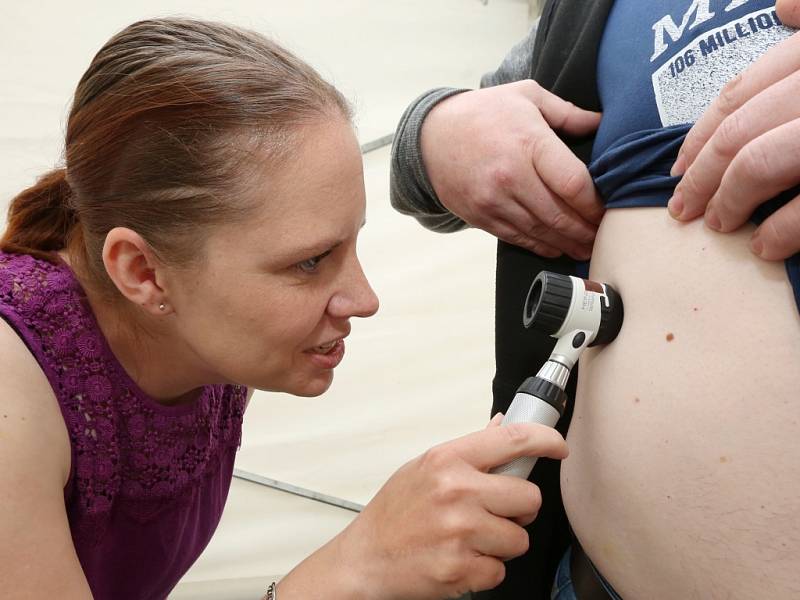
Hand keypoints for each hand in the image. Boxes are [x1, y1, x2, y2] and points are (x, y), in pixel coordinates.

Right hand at [339, 418, 568, 599]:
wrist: (365, 558)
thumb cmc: (394, 513)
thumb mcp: (424, 468)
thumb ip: (468, 452)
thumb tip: (501, 427)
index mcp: (447, 460)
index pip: (513, 439)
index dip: (546, 439)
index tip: (558, 446)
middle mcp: (456, 491)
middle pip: (529, 497)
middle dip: (519, 510)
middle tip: (497, 513)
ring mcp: (459, 531)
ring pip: (519, 539)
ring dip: (501, 544)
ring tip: (471, 540)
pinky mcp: (460, 568)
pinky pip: (500, 571)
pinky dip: (484, 570)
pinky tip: (460, 560)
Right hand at [421, 80, 604, 258]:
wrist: (431, 137)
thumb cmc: (483, 113)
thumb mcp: (526, 96)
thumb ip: (566, 112)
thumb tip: (602, 123)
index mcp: (527, 142)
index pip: (573, 184)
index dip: (596, 204)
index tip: (610, 210)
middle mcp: (511, 176)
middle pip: (560, 215)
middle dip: (587, 230)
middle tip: (605, 236)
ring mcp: (494, 200)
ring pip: (541, 232)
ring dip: (568, 244)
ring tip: (587, 248)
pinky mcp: (482, 216)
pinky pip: (518, 238)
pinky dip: (542, 246)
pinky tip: (558, 248)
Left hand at [668, 0, 799, 259]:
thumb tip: (783, 4)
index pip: (740, 94)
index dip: (698, 135)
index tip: (674, 168)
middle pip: (737, 130)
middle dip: (700, 174)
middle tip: (680, 209)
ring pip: (758, 163)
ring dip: (727, 200)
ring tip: (716, 225)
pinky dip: (779, 231)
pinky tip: (763, 247)